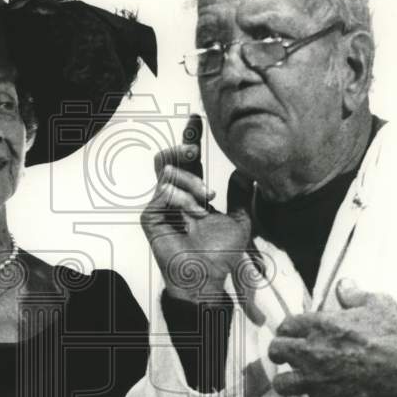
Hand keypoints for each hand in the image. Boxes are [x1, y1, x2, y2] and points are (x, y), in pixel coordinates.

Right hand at [140, 114, 250, 301]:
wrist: (207, 278)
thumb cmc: (220, 254)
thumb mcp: (239, 220)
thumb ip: (240, 195)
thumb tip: (246, 170)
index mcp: (191, 194)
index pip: (188, 160)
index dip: (190, 138)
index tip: (196, 119)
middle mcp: (173, 197)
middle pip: (167, 158)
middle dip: (181, 145)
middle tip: (196, 148)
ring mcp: (159, 207)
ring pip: (168, 173)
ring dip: (191, 182)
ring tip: (207, 200)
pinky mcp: (150, 218)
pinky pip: (164, 193)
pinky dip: (183, 199)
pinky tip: (195, 215)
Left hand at [267, 279, 396, 396]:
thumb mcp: (379, 304)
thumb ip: (354, 294)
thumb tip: (343, 285)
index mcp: (321, 325)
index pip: (286, 325)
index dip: (289, 330)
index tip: (296, 335)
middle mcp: (313, 351)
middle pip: (276, 351)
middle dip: (281, 353)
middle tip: (293, 357)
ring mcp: (319, 380)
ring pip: (283, 384)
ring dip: (291, 382)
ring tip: (301, 382)